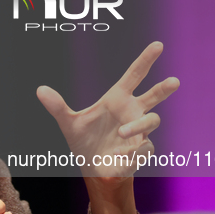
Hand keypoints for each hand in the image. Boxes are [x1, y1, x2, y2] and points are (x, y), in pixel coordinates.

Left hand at [37, 42, 178, 178]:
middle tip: (174, 80)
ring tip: (121, 134)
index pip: (134, 75)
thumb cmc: (84, 141)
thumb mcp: (68, 123)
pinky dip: (135, 151)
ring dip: (138, 126)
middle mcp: (131, 112)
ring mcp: (139, 131)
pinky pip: (145, 147)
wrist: (92, 168)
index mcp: (117, 99)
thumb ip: (57, 106)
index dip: (145, 60)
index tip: (158, 45)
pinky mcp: (141, 150)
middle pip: (154, 96)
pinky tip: (120, 155)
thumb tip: (40, 89)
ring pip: (151, 121)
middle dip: (164, 88)